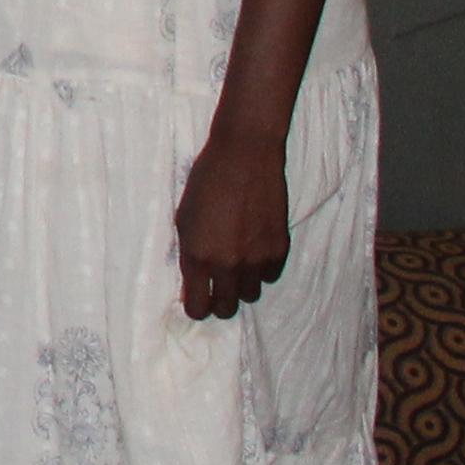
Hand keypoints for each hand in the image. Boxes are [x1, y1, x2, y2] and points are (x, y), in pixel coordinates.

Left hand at [173, 130, 293, 321]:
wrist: (245, 156)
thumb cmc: (206, 182)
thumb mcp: (184, 219)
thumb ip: (188, 255)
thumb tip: (193, 284)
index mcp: (198, 256)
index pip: (198, 308)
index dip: (196, 307)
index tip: (196, 300)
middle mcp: (228, 264)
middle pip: (226, 309)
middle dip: (218, 302)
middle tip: (215, 288)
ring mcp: (256, 259)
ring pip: (250, 295)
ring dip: (241, 286)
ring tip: (235, 265)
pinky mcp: (279, 249)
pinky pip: (270, 277)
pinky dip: (261, 270)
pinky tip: (253, 251)